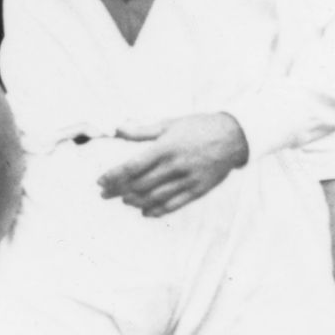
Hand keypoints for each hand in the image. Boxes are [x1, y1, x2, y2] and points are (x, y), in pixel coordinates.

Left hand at [95, 113, 248, 217]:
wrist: (234, 136)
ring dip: (135, 201)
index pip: (133, 166)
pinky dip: (157, 210)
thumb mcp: (170, 123)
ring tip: (123, 200)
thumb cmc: (199, 126)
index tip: (100, 181)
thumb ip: (142, 130)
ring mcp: (187, 180)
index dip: (114, 175)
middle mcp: (175, 166)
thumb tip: (117, 129)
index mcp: (166, 147)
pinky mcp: (198, 190)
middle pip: (140, 184)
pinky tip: (145, 211)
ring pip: (155, 197)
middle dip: (118, 190)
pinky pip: (174, 205)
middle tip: (104, 194)